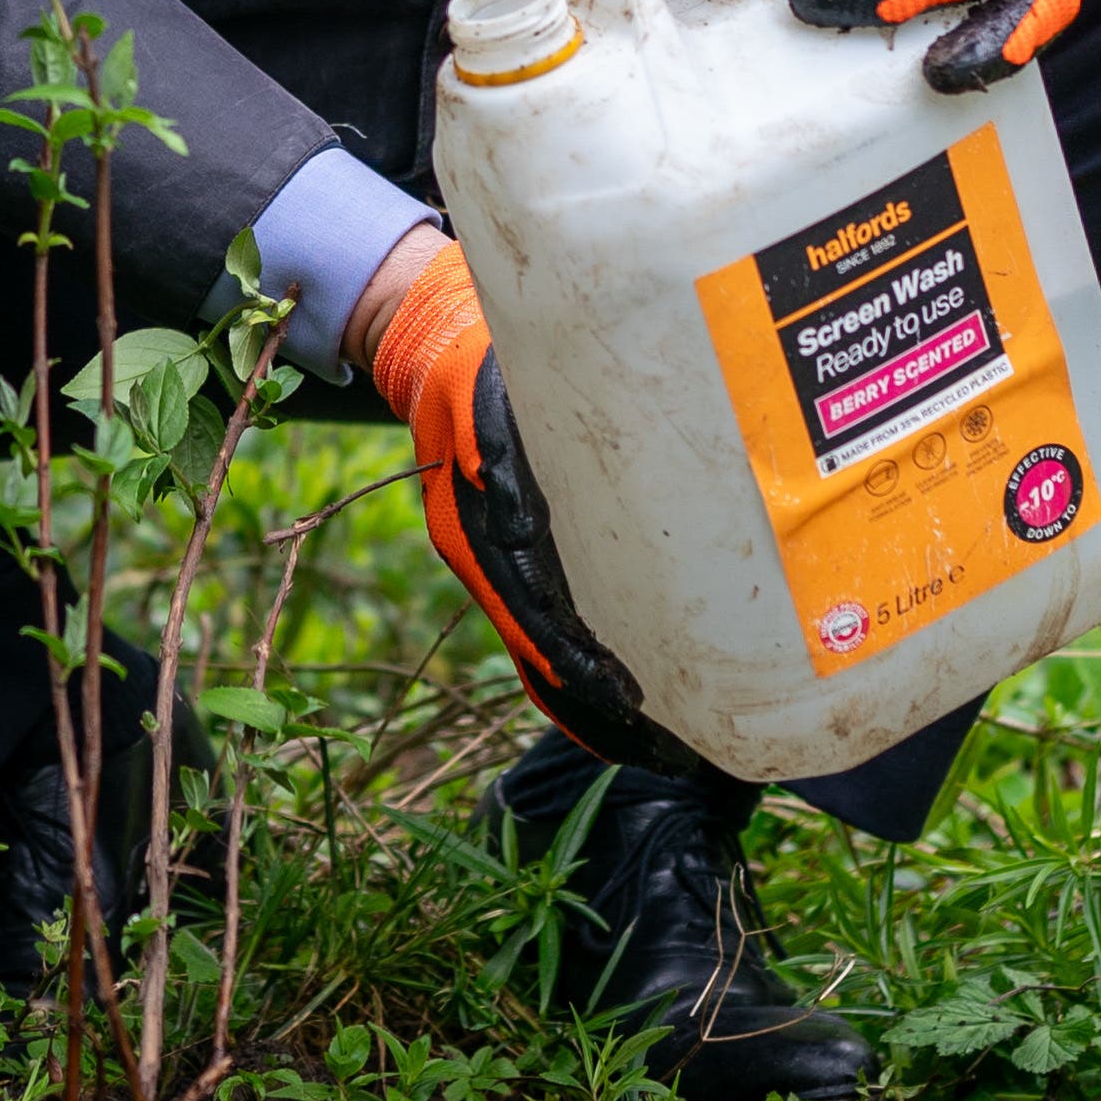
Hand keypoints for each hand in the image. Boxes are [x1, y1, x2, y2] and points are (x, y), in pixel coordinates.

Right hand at [350, 232, 685, 772]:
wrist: (434, 347)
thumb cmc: (476, 365)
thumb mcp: (487, 397)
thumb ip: (502, 455)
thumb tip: (523, 522)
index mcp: (478, 527)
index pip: (532, 616)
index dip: (576, 664)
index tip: (627, 699)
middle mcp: (485, 558)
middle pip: (541, 659)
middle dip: (598, 711)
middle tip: (666, 754)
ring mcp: (498, 565)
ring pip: (544, 659)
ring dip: (593, 709)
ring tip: (658, 751)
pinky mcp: (516, 557)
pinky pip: (545, 633)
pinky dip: (577, 677)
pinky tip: (620, 708)